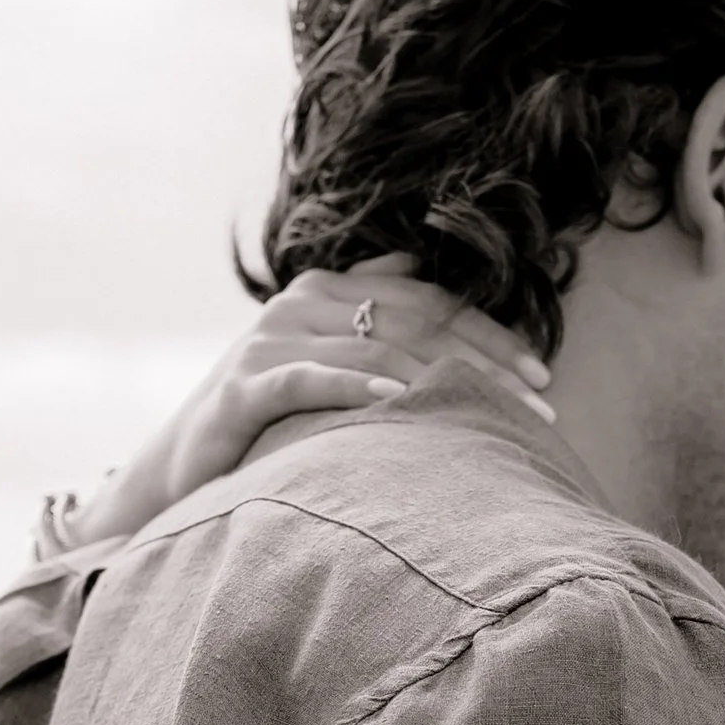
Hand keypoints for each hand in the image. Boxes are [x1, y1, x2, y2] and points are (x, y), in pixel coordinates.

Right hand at [54, 262, 553, 548]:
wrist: (181, 464)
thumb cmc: (266, 417)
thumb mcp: (321, 358)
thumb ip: (364, 309)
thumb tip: (411, 260)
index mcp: (330, 291)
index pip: (429, 301)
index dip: (490, 334)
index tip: (543, 377)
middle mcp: (301, 303)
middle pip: (414, 323)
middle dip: (484, 364)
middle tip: (539, 409)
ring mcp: (270, 341)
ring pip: (375, 349)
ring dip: (442, 382)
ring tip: (492, 416)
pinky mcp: (245, 385)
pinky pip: (310, 379)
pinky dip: (355, 387)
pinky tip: (398, 402)